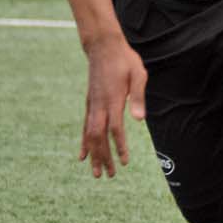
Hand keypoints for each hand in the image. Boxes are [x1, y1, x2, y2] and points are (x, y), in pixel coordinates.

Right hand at [81, 33, 147, 176]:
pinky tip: (82, 156)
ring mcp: (92, 105)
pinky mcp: (90, 104)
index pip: (115, 129)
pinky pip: (85, 128)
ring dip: (93, 155)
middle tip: (110, 176)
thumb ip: (139, 97)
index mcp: (113, 100)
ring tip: (96, 174)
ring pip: (89, 135)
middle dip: (104, 157)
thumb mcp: (139, 75)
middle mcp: (99, 105)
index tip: (125, 162)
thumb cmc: (125, 60)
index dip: (120, 146)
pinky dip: (84, 143)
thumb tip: (140, 120)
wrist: (103, 47)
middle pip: (99, 137)